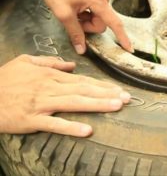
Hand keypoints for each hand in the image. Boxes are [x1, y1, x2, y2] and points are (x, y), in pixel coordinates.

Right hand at [0, 55, 130, 136]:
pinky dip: (71, 127)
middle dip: (107, 93)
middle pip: (84, 90)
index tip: (119, 89)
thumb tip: (70, 64)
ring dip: (97, 105)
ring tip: (116, 106)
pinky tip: (87, 130)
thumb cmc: (4, 79)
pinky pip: (54, 124)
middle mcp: (50, 88)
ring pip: (74, 103)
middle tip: (127, 98)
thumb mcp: (26, 62)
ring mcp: (41, 104)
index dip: (102, 85)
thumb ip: (50, 62)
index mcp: (50, 76)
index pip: (82, 80)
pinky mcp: (31, 119)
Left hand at [40, 0, 131, 53]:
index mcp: (98, 0)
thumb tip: (81, 49)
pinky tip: (76, 6)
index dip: (122, 37)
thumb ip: (75, 33)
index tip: (128, 48)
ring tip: (74, 10)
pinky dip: (87, 11)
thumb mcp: (63, 14)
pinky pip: (96, 9)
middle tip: (74, 19)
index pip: (114, 23)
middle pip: (102, 22)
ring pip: (99, 16)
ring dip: (87, 18)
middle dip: (89, 25)